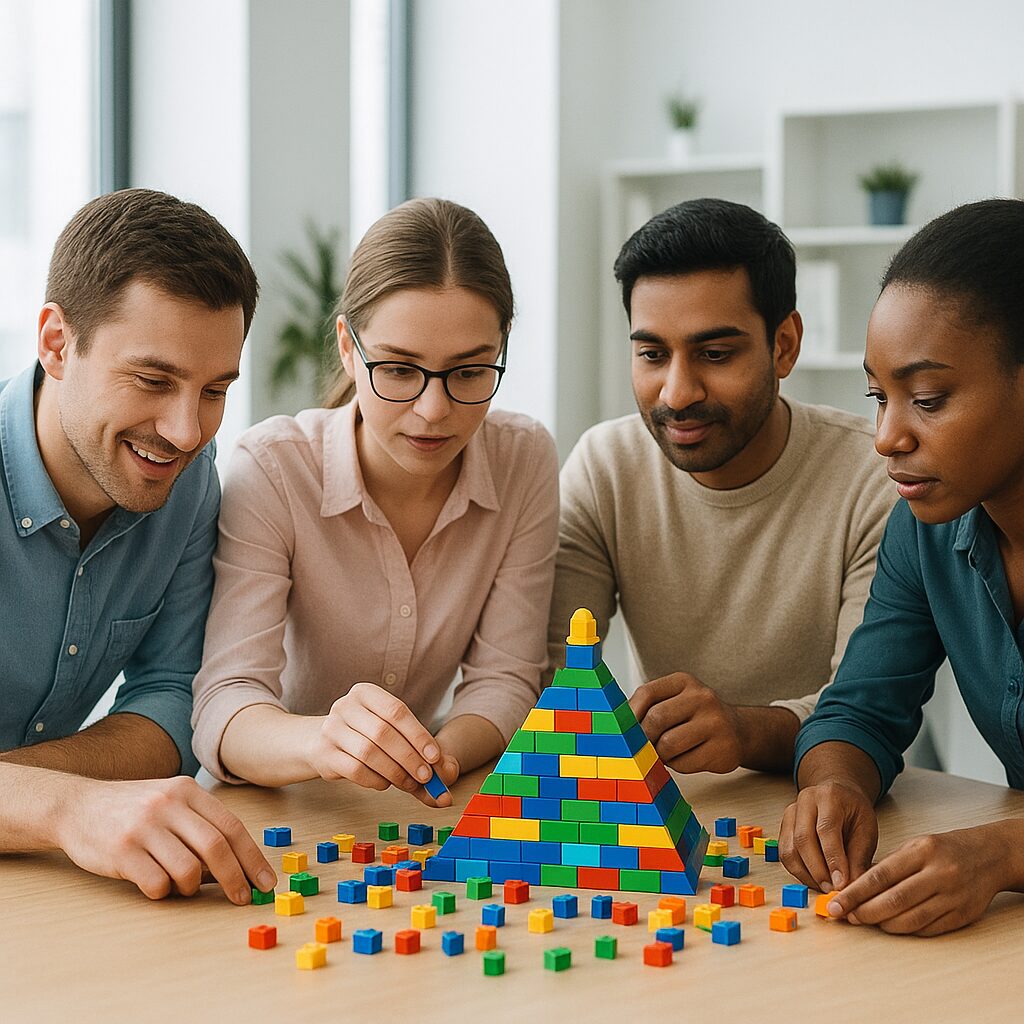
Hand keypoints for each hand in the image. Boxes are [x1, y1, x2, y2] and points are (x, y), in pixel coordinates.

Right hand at [56, 775, 276, 902]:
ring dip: (193, 887)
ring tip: (183, 885)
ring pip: (188, 869)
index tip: (265, 882)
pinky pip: (156, 883)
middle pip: (216, 847)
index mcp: (186, 790)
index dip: (252, 857)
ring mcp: (144, 827)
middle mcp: (168, 804)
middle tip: (243, 899)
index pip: (232, 826)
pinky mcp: (121, 851)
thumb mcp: (170, 801)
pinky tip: (155, 883)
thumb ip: (201, 824)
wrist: (76, 806)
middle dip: (236, 878)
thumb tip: (238, 865)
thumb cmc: (132, 810)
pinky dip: (163, 891)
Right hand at [308, 682, 453, 806]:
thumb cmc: (364, 734)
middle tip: (426, 776)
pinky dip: (376, 780)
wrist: (319, 742)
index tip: (435, 756)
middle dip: (408, 757)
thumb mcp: (389, 731)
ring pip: (368, 753)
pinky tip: (385, 783)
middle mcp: (345, 706)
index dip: (418, 735)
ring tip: (408, 782)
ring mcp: (331, 729)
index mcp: (365, 692)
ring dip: (394, 772)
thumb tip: (448, 772)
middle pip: (382, 733)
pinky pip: (355, 770)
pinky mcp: (324, 754)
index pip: (396, 711)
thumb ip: (417, 748)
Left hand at [629, 672, 743, 772]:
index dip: (629, 715)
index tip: (621, 730)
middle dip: (644, 739)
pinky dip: (678, 766)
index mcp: (684, 681)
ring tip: (666, 753)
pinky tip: (685, 758)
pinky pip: (685, 763)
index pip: (646, 693)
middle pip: (656, 719)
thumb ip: (648, 708)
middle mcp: (702, 697)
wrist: (738, 731)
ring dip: (660, 755)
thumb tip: (615, 728)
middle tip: (642, 748)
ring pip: (669, 744)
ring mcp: (716, 722)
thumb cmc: (694, 718)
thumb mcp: (674, 702)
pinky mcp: (723, 748)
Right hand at [779, 779, 877, 892]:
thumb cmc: (854, 812)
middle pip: (803, 839)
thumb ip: (859, 857)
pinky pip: (784, 854)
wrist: (839, 795)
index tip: (841, 884)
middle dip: (818, 870)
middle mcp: (805, 802)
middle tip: (832, 890)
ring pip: (789, 849)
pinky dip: (798, 872)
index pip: (826, 829)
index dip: (833, 859)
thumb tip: (851, 887)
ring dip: (806, 874)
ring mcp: (790, 814)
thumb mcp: (866, 830)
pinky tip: (814, 880)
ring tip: (825, 887)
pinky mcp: (783, 827)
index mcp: (829, 797)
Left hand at [824, 826, 1009, 935]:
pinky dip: (906, 929)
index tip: (837, 903)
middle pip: (893, 900)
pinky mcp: (962, 916)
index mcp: (921, 851)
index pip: (880, 876)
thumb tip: (855, 886)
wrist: (988, 856)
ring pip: (911, 919)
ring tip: (867, 921)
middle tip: (847, 916)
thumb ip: (889, 864)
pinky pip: (928, 929)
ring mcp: (952, 897)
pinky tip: (892, 925)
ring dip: (883, 924)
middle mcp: (938, 874)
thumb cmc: (943, 849)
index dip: (855, 893)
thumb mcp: (915, 845)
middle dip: (865, 912)